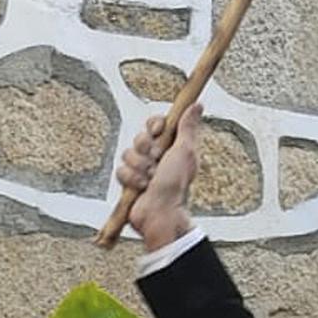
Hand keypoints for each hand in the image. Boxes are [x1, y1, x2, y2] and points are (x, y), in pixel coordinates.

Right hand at [117, 103, 201, 249]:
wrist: (160, 212)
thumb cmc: (176, 184)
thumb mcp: (185, 151)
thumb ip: (188, 127)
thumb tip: (197, 105)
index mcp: (170, 145)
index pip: (156, 123)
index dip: (154, 125)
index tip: (157, 131)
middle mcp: (155, 155)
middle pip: (139, 137)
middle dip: (146, 150)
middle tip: (157, 162)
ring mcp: (141, 168)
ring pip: (127, 154)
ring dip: (139, 168)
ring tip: (150, 179)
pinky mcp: (129, 181)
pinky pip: (120, 171)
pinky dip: (131, 180)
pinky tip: (142, 188)